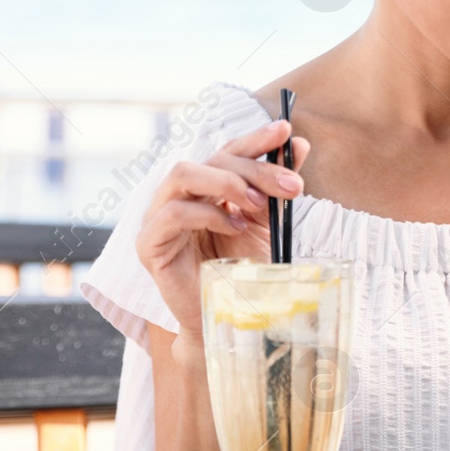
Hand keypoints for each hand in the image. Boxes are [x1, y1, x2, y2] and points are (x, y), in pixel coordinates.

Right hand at [136, 119, 310, 336]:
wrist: (228, 319)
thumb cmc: (244, 271)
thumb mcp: (268, 223)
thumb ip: (277, 186)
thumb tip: (300, 144)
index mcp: (206, 188)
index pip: (227, 152)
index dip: (255, 138)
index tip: (286, 130)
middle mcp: (180, 196)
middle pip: (211, 160)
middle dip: (255, 168)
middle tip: (291, 185)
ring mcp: (159, 217)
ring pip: (183, 174)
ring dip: (227, 183)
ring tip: (257, 204)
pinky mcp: (149, 244)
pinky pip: (172, 213)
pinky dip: (208, 215)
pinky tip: (235, 228)